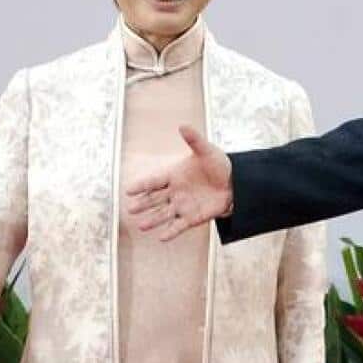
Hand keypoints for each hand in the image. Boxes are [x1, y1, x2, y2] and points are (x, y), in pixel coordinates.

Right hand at [125, 125, 233, 240]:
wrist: (235, 183)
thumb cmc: (218, 165)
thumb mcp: (206, 151)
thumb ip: (194, 140)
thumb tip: (183, 125)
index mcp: (174, 175)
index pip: (154, 181)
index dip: (142, 185)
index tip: (128, 190)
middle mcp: (174, 191)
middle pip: (155, 199)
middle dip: (143, 204)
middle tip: (131, 209)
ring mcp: (182, 205)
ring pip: (164, 214)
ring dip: (153, 220)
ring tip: (142, 226)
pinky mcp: (192, 218)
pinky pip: (179, 225)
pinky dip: (171, 232)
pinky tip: (161, 237)